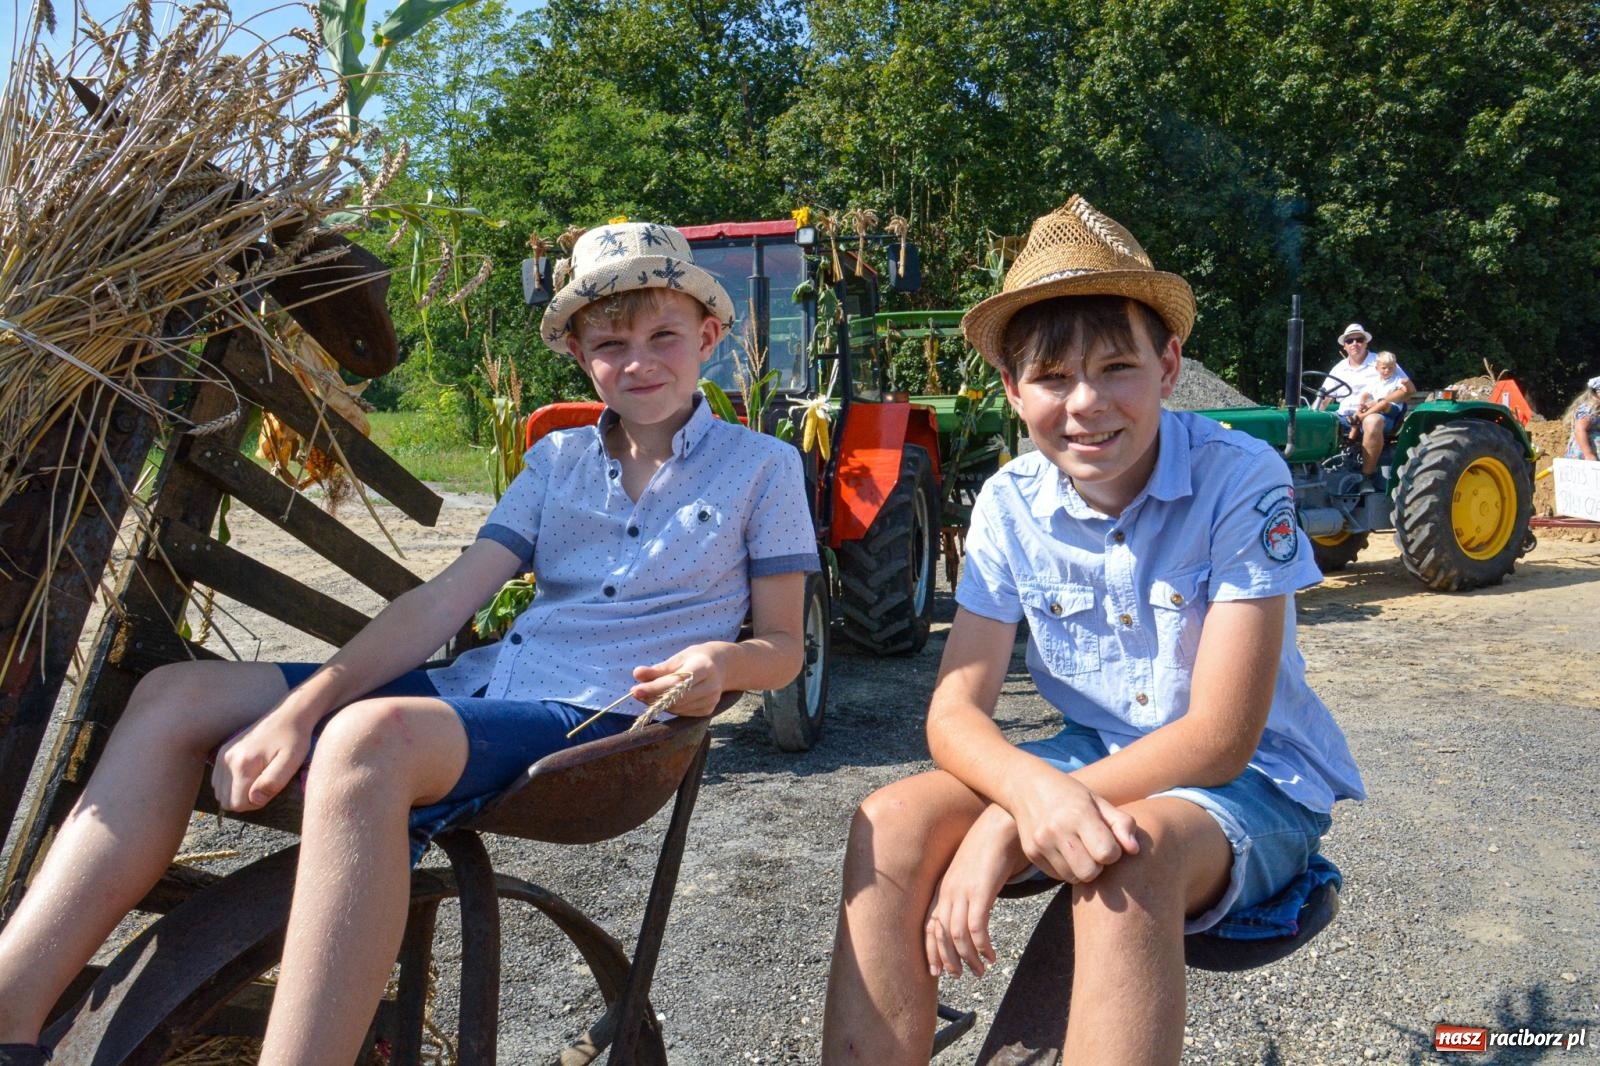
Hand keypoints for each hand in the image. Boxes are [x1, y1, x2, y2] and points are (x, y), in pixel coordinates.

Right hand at [212, 709, 312, 811]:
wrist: (289, 715)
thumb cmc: (294, 739)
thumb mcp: (291, 762)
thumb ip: (272, 783)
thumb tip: (254, 800)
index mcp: (243, 764)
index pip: (237, 804)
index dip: (255, 803)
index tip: (269, 789)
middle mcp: (227, 760)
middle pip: (226, 800)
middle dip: (246, 800)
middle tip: (265, 784)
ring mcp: (222, 755)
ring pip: (220, 792)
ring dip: (238, 792)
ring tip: (258, 778)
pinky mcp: (222, 752)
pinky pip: (218, 781)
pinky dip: (231, 783)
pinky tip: (249, 774)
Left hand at [632, 644, 725, 716]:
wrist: (720, 666)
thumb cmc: (695, 659)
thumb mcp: (678, 658)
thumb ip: (658, 669)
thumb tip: (636, 674)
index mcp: (704, 667)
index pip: (676, 682)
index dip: (654, 688)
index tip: (635, 690)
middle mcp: (711, 686)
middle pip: (677, 698)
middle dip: (653, 697)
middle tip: (635, 692)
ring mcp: (711, 700)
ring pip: (678, 708)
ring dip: (658, 704)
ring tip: (646, 695)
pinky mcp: (708, 711)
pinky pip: (682, 713)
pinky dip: (669, 708)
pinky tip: (662, 699)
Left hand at [925, 810, 1019, 977]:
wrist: (999, 826)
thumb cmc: (987, 850)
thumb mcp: (969, 874)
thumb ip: (965, 893)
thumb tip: (968, 915)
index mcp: (943, 888)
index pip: (929, 925)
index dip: (930, 950)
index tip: (936, 971)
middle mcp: (948, 891)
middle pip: (939, 934)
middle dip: (947, 959)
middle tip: (958, 976)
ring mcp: (963, 891)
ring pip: (957, 935)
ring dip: (968, 958)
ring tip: (980, 970)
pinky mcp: (981, 891)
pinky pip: (976, 928)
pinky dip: (982, 946)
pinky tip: (991, 955)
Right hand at [1007, 768, 1138, 884]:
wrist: (1027, 786)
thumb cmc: (1070, 794)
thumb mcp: (1099, 801)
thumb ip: (1122, 824)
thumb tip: (1135, 850)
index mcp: (1079, 814)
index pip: (1107, 853)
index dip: (1113, 851)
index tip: (1108, 840)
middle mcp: (1057, 829)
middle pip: (1090, 872)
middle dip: (1098, 865)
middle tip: (1094, 849)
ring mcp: (1041, 843)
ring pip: (1073, 878)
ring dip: (1082, 868)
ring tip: (1079, 849)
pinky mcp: (1031, 853)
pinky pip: (1057, 876)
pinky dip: (1066, 868)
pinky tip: (1064, 850)